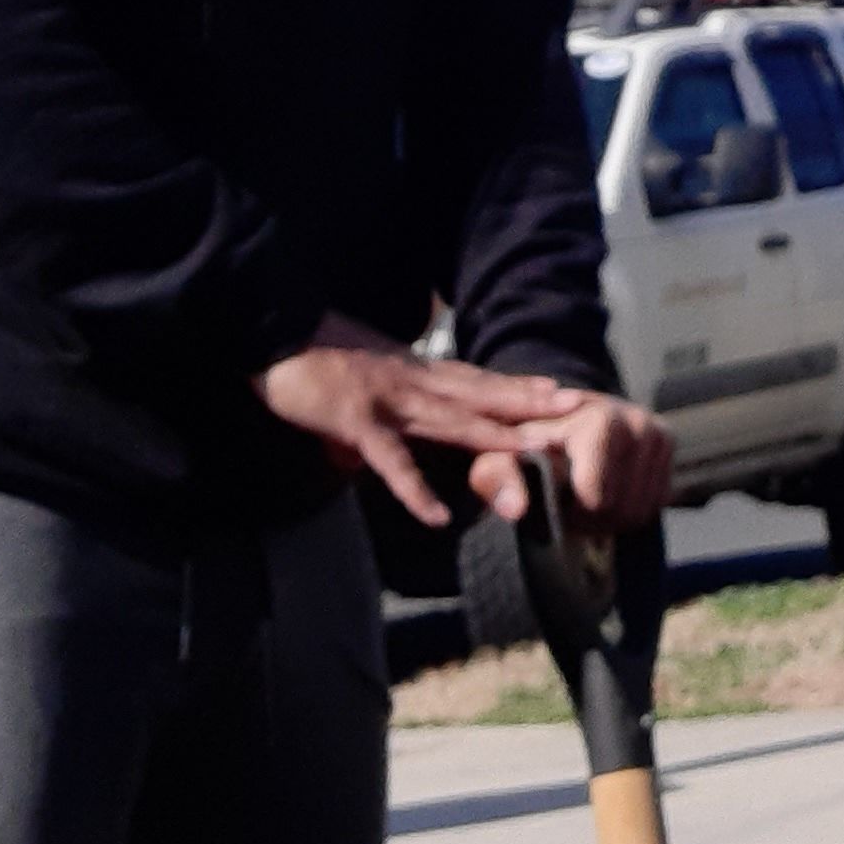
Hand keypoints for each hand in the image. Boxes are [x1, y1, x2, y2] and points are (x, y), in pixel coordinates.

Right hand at [252, 317, 659, 530]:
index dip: (516, 385)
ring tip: (535, 453)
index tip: (556, 390)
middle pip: (480, 395)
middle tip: (577, 410)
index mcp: (410, 371)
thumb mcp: (349, 386)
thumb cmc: (304, 356)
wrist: (266, 326)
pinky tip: (438, 517)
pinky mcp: (357, 421)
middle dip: (528, 405)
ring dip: (496, 437)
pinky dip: (416, 491)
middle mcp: (410, 381)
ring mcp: (388, 401)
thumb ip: (367, 422)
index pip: (474, 378)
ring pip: (453, 421)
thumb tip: (364, 459)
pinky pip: (392, 462)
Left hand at [460, 364, 672, 531]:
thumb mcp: (497, 456)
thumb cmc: (523, 441)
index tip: (549, 500)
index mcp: (600, 419)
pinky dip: (628, 510)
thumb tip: (516, 510)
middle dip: (589, 520)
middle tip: (565, 505)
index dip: (569, 513)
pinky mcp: (669, 450)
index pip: (595, 497)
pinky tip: (605, 493)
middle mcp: (638, 422)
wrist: (556, 415)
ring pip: (639, 511)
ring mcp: (659, 435)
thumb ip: (496, 477)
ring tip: (582, 500)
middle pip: (619, 509)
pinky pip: (654, 505)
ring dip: (608, 519)